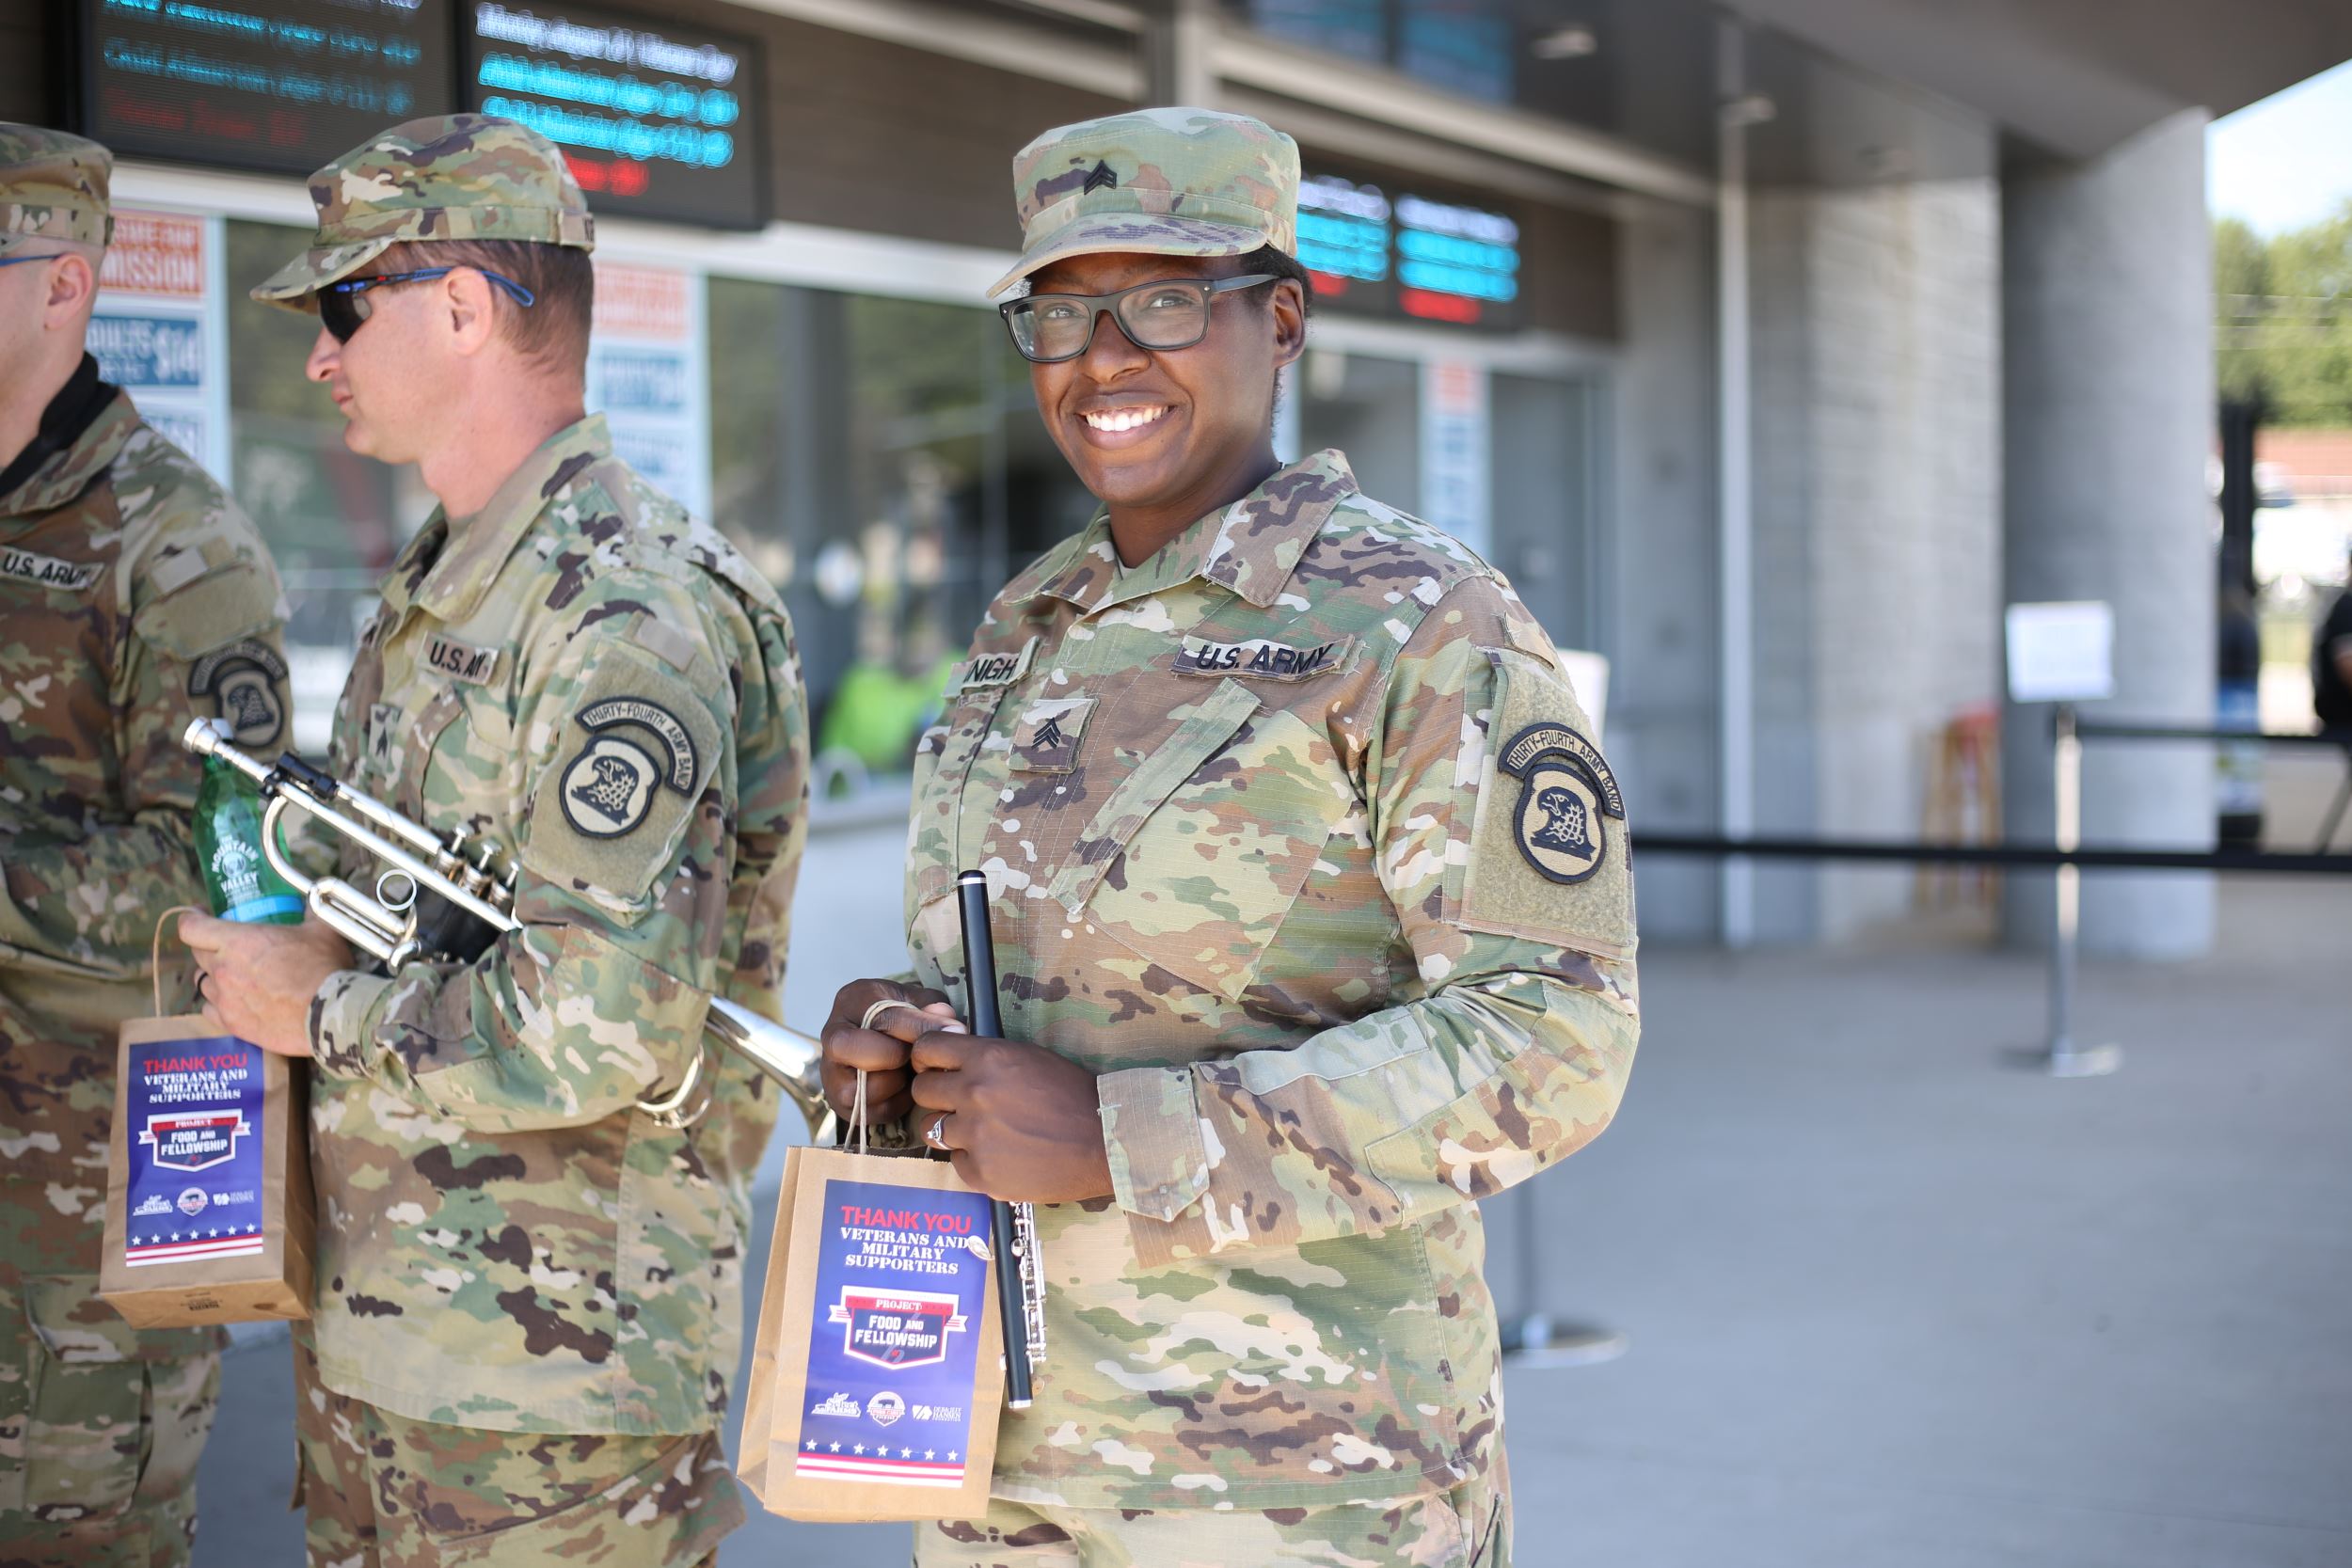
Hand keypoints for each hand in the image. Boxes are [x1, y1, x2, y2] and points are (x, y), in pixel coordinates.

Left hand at [180, 914, 355, 1057]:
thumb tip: (313, 902)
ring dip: (215, 976)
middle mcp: (222, 970)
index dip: (191, 919)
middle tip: (227, 945)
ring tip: (235, 975)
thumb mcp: (321, 931)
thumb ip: (312, 913)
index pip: (191, 928)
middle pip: (197, 954)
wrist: (328, 1014)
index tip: (199, 915)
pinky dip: (219, 1003)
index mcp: (236, 941)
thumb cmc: (322, 968)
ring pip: (203, 983)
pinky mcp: (232, 1024)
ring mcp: (224, 999)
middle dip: (207, 946)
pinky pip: (210, 1010)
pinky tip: (235, 1001)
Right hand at [821, 978, 962, 1126]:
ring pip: (867, 1087)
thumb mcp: (919, 1001)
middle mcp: (833, 1036)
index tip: (952, 1031)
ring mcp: (832, 1073)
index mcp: (852, 1002)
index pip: (883, 1016)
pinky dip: (897, 1102)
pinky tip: (904, 1085)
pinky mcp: (841, 1104)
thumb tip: (948, 1025)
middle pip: (858, 1050)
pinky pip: (874, 1111)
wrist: (884, 1041)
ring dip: (900, 1081)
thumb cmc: (902, 1017)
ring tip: (910, 1069)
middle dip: (897, 1055)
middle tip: (919, 1054)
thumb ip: (933, 1008)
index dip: (920, 1027)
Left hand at [909, 1031, 1112, 1203]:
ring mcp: (975, 1136)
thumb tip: (953, 1057)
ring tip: (982, 1131)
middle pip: (922, 1091)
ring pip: (932, 1129)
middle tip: (959, 1102)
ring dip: (952, 1129)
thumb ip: (987, 1056)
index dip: (928, 1059)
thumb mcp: (1029, 1057)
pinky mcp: (981, 1172)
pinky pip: (956, 1162)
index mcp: (987, 1058)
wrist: (1105, 1141)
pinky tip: (999, 1153)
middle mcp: (974, 1094)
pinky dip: (972, 1159)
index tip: (936, 1067)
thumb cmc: (1074, 1095)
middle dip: (937, 1095)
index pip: (926, 1049)